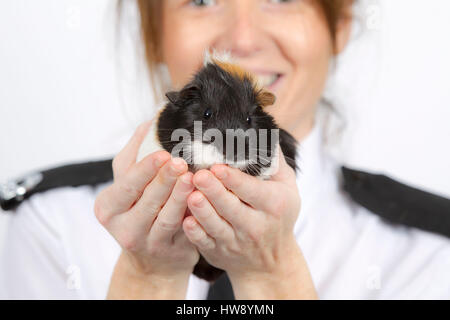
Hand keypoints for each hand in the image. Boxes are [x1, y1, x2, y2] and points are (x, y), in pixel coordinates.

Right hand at [94, 121, 198, 298]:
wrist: (150, 260)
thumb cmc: (140, 212)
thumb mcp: (129, 186)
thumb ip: (134, 155)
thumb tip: (149, 121)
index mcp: (108, 206)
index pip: (126, 183)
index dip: (144, 168)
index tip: (162, 152)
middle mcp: (122, 227)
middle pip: (145, 200)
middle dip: (163, 179)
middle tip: (180, 162)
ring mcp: (145, 243)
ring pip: (164, 217)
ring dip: (179, 196)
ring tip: (192, 178)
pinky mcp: (167, 252)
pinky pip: (182, 231)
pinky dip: (191, 214)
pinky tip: (201, 199)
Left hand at [182, 147, 316, 298]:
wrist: (271, 260)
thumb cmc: (278, 215)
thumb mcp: (287, 187)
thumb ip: (274, 161)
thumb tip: (260, 130)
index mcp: (273, 204)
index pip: (252, 190)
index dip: (233, 179)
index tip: (217, 167)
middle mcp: (255, 225)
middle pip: (231, 207)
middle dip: (213, 191)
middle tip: (197, 175)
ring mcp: (236, 241)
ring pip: (215, 226)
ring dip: (201, 210)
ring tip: (189, 194)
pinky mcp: (219, 252)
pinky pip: (205, 243)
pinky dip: (195, 233)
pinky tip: (185, 220)